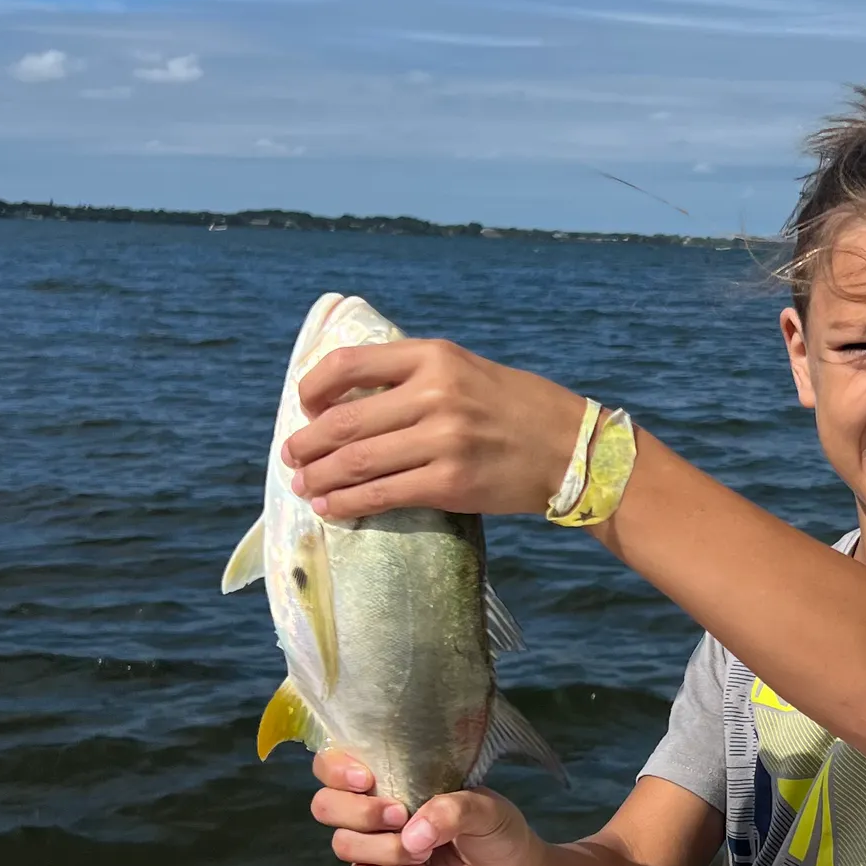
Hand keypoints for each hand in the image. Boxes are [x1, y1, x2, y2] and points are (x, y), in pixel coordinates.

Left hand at [283, 338, 586, 519]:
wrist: (574, 447)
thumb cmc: (517, 408)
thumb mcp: (467, 369)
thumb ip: (415, 377)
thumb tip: (352, 402)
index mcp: (435, 357)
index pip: (350, 364)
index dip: (314, 389)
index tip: (306, 409)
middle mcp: (436, 394)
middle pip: (345, 421)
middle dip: (307, 444)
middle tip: (292, 458)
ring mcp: (443, 440)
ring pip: (358, 462)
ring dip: (320, 478)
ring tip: (304, 486)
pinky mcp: (451, 483)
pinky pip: (383, 495)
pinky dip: (348, 504)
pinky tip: (331, 508)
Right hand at [311, 749, 538, 865]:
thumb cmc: (496, 831)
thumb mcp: (486, 809)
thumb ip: (452, 810)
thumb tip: (412, 835)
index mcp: (393, 779)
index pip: (334, 764)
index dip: (336, 769)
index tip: (367, 780)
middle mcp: (375, 810)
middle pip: (325, 805)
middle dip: (360, 813)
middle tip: (401, 817)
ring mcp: (374, 848)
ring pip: (343, 845)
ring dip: (385, 851)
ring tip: (425, 855)